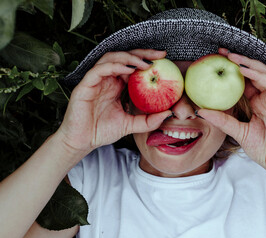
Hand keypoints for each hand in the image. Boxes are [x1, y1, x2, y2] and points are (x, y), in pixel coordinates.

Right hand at [56, 49, 170, 155]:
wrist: (83, 142)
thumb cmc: (103, 131)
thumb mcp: (131, 125)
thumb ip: (148, 120)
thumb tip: (169, 113)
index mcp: (116, 84)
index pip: (132, 65)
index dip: (147, 59)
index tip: (164, 59)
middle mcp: (107, 79)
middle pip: (124, 57)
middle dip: (142, 53)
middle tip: (159, 54)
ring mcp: (96, 80)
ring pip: (111, 58)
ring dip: (129, 58)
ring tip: (144, 63)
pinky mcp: (85, 84)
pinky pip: (99, 70)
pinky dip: (114, 66)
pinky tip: (128, 69)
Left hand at [198, 48, 265, 175]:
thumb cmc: (263, 149)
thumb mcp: (238, 131)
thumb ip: (222, 120)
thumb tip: (201, 110)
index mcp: (259, 102)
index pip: (246, 80)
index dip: (233, 69)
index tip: (216, 60)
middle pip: (256, 72)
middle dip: (240, 60)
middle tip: (222, 52)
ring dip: (249, 63)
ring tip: (232, 58)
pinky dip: (259, 76)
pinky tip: (244, 71)